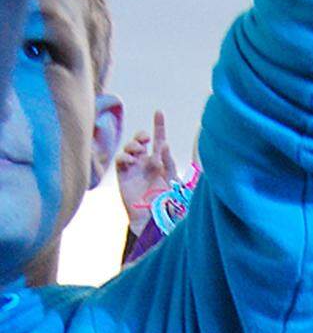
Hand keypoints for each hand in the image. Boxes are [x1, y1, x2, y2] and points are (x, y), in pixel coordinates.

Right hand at [115, 110, 176, 231]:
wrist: (154, 220)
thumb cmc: (166, 203)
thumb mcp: (172, 180)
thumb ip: (169, 162)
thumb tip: (164, 144)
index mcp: (160, 162)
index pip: (158, 140)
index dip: (158, 126)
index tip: (159, 112)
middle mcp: (145, 163)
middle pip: (139, 141)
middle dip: (140, 135)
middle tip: (145, 139)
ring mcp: (134, 169)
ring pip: (129, 148)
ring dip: (133, 145)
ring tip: (138, 151)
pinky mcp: (124, 176)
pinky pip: (120, 160)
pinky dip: (124, 157)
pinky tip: (131, 161)